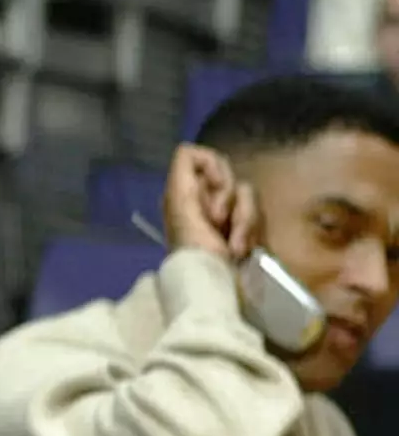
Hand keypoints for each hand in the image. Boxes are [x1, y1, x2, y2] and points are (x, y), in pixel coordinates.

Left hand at [162, 143, 258, 264]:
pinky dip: (249, 231)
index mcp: (182, 192)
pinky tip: (241, 250)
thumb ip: (183, 168)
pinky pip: (256, 213)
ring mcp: (225, 213)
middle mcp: (202, 198)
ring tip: (233, 245)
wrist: (215, 285)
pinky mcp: (245, 228)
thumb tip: (193, 150)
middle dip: (228, 197)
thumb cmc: (193, 247)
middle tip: (218, 221)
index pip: (198, 156)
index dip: (210, 166)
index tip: (212, 186)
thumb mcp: (179, 202)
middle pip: (227, 172)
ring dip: (242, 220)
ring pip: (246, 192)